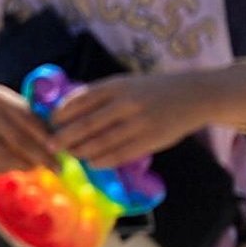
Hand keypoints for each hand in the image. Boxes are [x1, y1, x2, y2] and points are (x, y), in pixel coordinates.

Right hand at [0, 78, 61, 174]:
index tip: (62, 151)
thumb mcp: (1, 99)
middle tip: (57, 168)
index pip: (30, 121)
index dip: (48, 139)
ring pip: (6, 157)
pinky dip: (7, 168)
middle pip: (20, 142)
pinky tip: (15, 166)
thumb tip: (53, 136)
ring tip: (35, 168)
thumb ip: (23, 113)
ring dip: (25, 166)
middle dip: (42, 157)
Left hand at [39, 67, 242, 165]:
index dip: (62, 113)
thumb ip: (101, 96)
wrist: (194, 96)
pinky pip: (120, 154)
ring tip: (70, 155)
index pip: (81, 100)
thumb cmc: (154, 90)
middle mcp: (127, 103)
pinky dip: (102, 160)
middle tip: (51, 145)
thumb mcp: (127, 84)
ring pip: (102, 142)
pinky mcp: (151, 140)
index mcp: (117, 86)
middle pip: (87, 124)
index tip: (50, 122)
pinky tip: (92, 163)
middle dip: (65, 136)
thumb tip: (67, 111)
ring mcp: (139, 122)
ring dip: (81, 151)